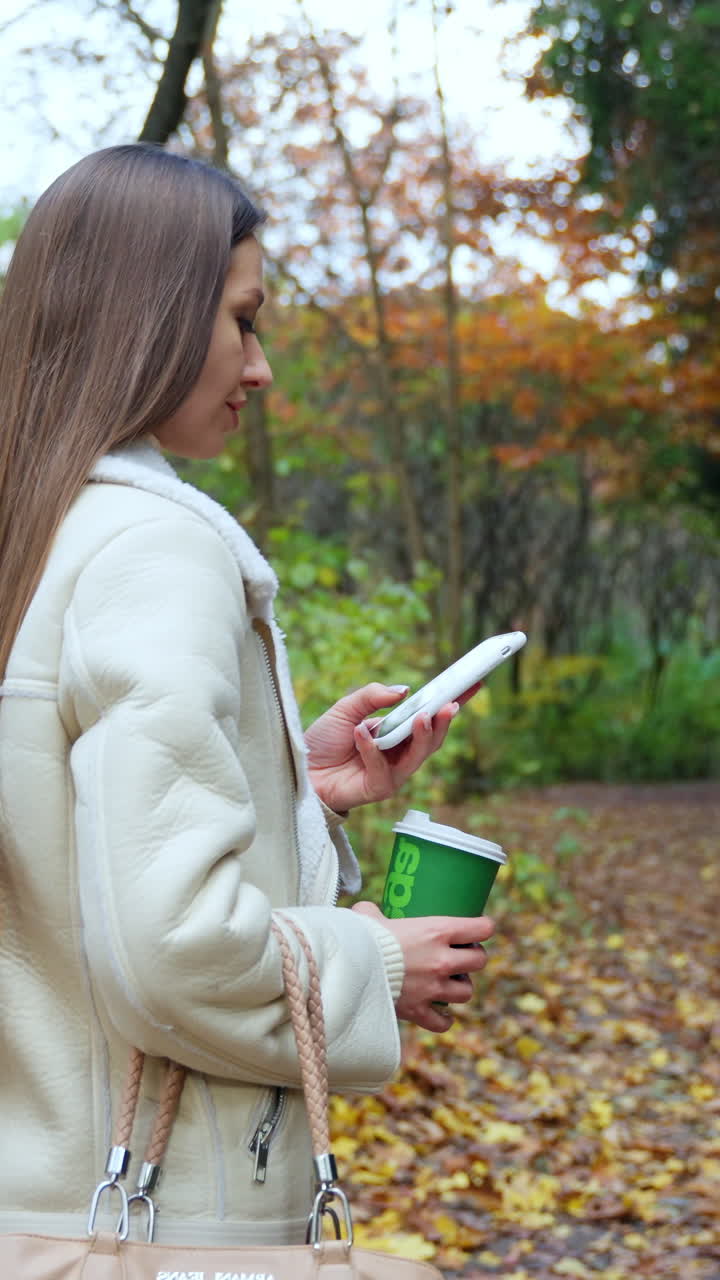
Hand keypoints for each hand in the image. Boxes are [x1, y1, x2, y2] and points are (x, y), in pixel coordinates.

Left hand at [305, 682, 472, 812]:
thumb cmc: (322, 741)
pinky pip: (382, 768)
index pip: (430, 717)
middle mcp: (399, 753)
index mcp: (396, 732)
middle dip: (443, 722)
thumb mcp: (346, 709)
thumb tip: (404, 690)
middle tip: (450, 704)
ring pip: (418, 756)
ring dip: (422, 736)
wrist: (298, 769)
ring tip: (422, 718)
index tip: (472, 684)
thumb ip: (372, 696)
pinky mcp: (377, 789)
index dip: (451, 702)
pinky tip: (360, 733)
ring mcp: (391, 773)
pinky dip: (371, 749)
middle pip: (432, 740)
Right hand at [353, 901, 494, 1031]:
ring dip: (460, 986)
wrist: (348, 970)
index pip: (481, 928)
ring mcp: (433, 988)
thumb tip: (367, 912)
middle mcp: (441, 960)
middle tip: (460, 955)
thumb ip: (373, 913)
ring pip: (466, 992)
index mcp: (436, 931)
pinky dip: (444, 1019)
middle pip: (479, 961)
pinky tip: (441, 1013)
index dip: (483, 927)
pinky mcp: (419, 1010)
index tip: (479, 928)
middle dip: (473, 957)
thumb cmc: (360, 937)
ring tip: (449, 981)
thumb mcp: (368, 916)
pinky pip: (443, 1021)